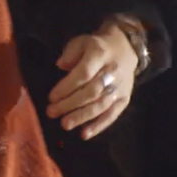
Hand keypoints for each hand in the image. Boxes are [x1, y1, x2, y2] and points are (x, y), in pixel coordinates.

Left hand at [48, 21, 138, 138]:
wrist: (125, 47)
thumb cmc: (97, 46)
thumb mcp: (81, 41)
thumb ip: (70, 53)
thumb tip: (60, 66)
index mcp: (100, 54)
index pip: (83, 74)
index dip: (67, 87)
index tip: (51, 97)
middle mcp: (112, 72)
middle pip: (91, 92)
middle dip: (70, 104)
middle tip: (52, 113)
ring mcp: (120, 87)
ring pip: (101, 105)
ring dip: (82, 117)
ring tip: (65, 124)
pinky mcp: (125, 99)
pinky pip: (112, 115)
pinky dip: (99, 126)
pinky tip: (85, 134)